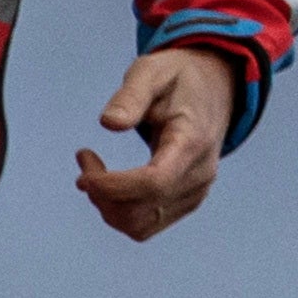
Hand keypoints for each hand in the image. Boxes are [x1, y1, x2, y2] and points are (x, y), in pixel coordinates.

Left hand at [74, 45, 232, 240]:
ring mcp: (195, 193)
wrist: (213, 89)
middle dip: (101, 194)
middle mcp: (198, 175)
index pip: (153, 183)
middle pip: (141, 210)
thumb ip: (130, 95)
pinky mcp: (186, 202)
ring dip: (106, 206)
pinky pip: (145, 225)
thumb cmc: (178, 78)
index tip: (84, 167)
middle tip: (84, 158)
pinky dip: (118, 212)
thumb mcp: (151, 71)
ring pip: (140, 226)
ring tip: (91, 174)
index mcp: (192, 142)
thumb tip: (108, 123)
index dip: (112, 186)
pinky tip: (106, 186)